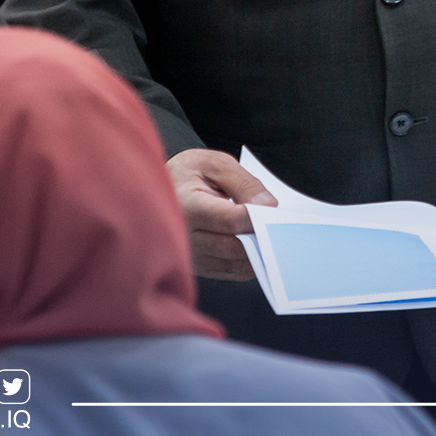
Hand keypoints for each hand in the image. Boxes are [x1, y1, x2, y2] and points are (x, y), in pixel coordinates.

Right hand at [167, 148, 275, 279]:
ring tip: (270, 235)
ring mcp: (189, 255)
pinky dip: (247, 262)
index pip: (231, 220)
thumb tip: (268, 206)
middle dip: (261, 237)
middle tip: (279, 227)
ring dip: (257, 252)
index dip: (256, 217)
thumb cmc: (187, 173)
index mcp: (187, 206)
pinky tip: (256, 247)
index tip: (273, 210)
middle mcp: (184, 236)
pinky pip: (229, 271)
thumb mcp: (215, 164)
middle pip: (235, 246)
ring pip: (234, 263)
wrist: (155, 190)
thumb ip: (244, 183)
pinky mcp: (195, 266)